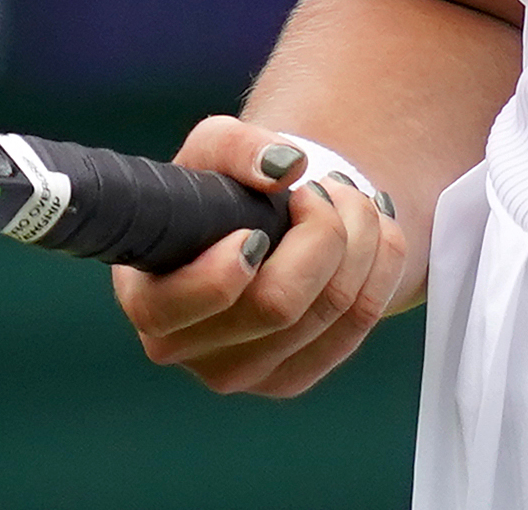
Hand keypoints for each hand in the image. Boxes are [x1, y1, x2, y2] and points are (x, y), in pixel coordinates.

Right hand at [112, 114, 410, 397]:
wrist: (256, 222)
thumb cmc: (222, 188)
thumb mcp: (213, 147)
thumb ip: (238, 148)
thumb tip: (284, 168)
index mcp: (147, 298)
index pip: (179, 307)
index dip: (225, 269)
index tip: (255, 227)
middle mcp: (185, 349)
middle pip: (277, 305)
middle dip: (320, 229)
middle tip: (320, 190)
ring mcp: (239, 373)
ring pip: (329, 311)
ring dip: (359, 238)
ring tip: (349, 199)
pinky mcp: (289, 379)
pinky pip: (358, 324)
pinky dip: (380, 267)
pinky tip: (375, 233)